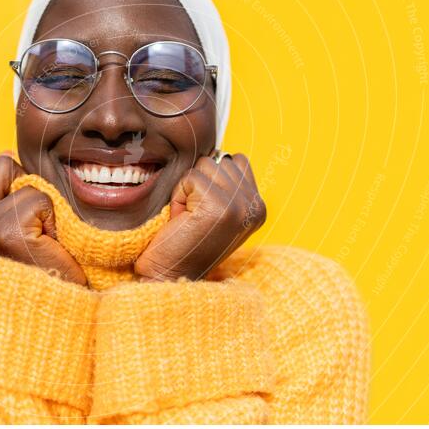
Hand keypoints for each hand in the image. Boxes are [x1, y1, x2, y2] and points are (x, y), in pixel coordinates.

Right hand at [0, 152, 86, 284]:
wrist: (57, 306)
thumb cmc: (43, 262)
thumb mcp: (14, 220)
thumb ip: (5, 188)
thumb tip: (6, 152)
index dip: (13, 183)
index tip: (23, 221)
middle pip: (1, 164)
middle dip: (27, 188)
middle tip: (34, 229)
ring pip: (24, 180)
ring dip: (43, 206)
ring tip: (41, 239)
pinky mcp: (6, 233)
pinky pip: (39, 197)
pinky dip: (52, 218)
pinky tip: (48, 246)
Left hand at [134, 153, 265, 280]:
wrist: (170, 275)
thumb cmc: (186, 243)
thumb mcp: (217, 212)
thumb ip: (226, 186)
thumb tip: (219, 153)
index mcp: (258, 208)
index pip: (237, 161)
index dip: (212, 179)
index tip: (206, 209)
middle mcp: (254, 205)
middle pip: (219, 161)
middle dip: (199, 184)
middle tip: (195, 216)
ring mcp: (238, 205)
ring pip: (204, 166)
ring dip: (187, 190)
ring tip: (188, 218)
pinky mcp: (217, 205)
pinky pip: (190, 177)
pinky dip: (178, 196)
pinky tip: (182, 220)